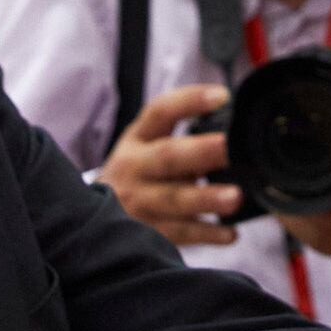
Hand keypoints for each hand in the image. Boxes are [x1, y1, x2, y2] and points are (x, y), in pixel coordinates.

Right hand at [95, 85, 239, 245]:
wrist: (93, 217)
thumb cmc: (137, 174)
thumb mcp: (145, 148)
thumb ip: (181, 141)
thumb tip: (236, 136)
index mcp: (137, 139)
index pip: (160, 112)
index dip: (190, 101)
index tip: (222, 96)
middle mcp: (134, 168)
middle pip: (167, 157)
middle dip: (201, 151)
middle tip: (230, 146)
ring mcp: (139, 202)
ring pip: (174, 199)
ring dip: (206, 198)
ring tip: (236, 197)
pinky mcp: (148, 232)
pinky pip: (181, 233)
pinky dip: (207, 234)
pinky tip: (230, 233)